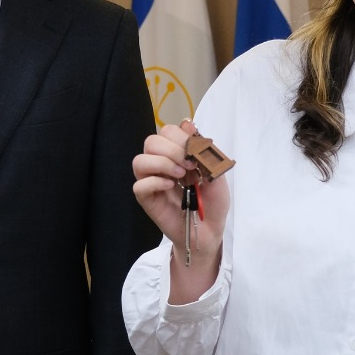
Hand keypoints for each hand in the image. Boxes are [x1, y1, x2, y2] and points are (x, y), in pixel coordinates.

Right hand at [133, 119, 229, 299]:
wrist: (210, 231)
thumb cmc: (213, 203)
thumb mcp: (216, 174)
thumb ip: (202, 150)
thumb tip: (189, 123)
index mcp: (176, 154)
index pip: (167, 131)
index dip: (180, 137)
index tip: (195, 153)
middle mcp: (161, 164)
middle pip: (151, 141)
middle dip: (171, 150)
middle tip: (188, 166)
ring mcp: (152, 182)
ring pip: (139, 161)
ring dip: (161, 164)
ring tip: (179, 176)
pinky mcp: (147, 199)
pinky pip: (138, 185)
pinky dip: (154, 183)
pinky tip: (170, 188)